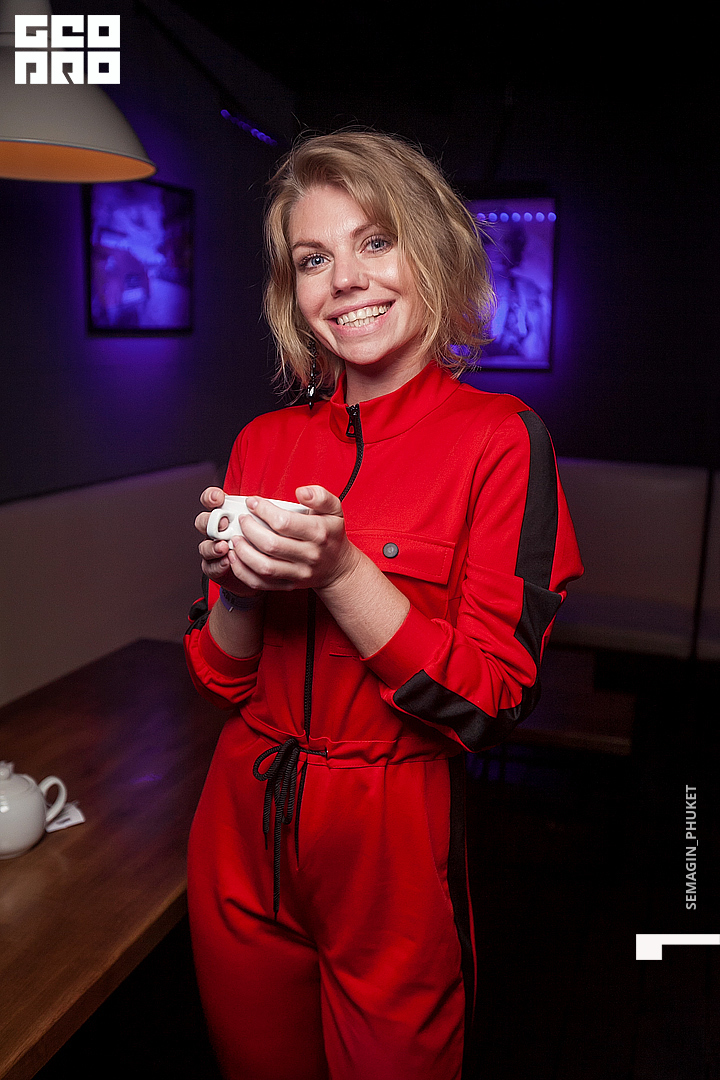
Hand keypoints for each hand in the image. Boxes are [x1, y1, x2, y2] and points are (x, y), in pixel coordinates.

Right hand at [195, 487, 257, 597]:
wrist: (262, 570)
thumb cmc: (263, 543)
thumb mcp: (265, 526)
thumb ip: (262, 515)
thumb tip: (266, 505)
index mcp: (226, 515)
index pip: (212, 500)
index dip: (211, 497)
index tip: (219, 498)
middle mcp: (216, 531)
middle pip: (203, 522)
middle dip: (211, 521)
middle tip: (224, 523)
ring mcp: (213, 549)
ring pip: (204, 545)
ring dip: (213, 546)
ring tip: (224, 547)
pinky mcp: (215, 568)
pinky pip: (209, 566)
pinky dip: (217, 565)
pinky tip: (226, 562)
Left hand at [226, 485, 361, 592]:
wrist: (338, 567)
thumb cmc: (331, 534)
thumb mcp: (335, 509)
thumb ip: (320, 496)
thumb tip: (302, 491)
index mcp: (319, 533)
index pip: (284, 522)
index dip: (263, 510)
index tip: (252, 502)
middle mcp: (310, 555)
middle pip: (271, 544)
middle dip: (249, 529)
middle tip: (242, 519)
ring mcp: (299, 573)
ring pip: (264, 567)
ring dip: (243, 552)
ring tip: (235, 538)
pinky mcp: (288, 585)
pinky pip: (261, 583)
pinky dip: (243, 572)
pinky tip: (235, 558)